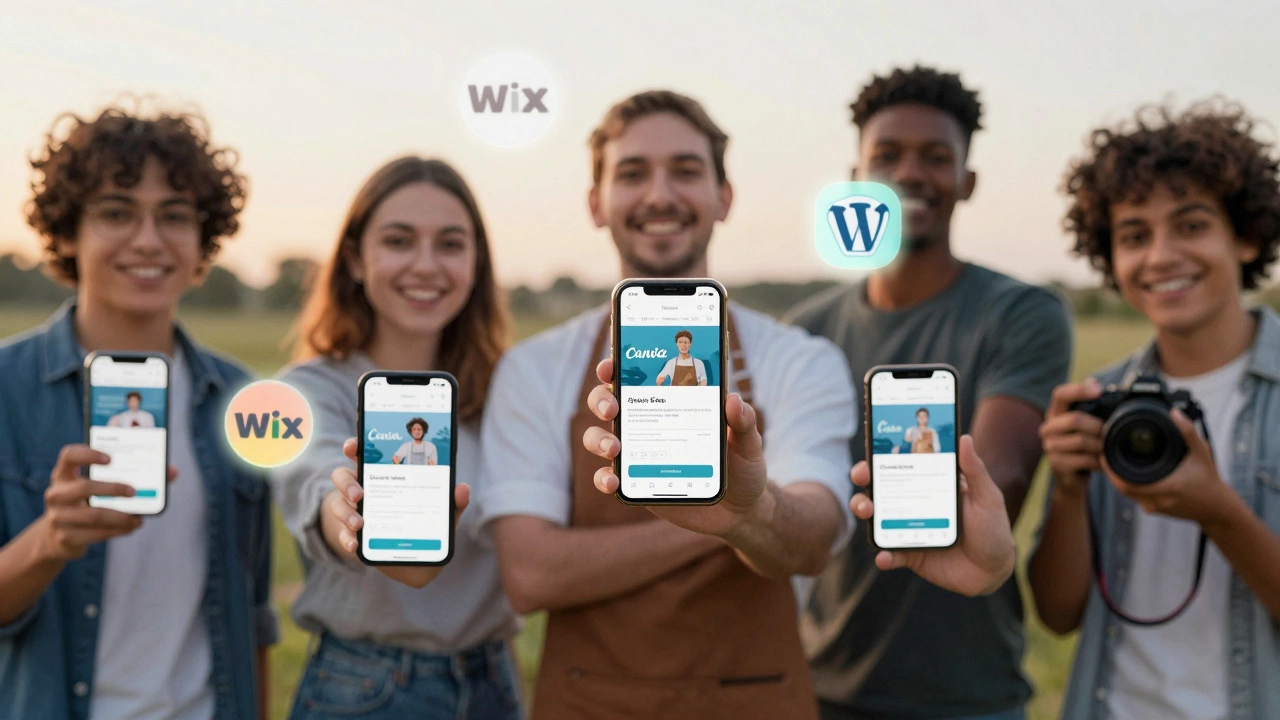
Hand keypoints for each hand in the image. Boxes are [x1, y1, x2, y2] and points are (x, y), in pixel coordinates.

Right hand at [37, 444, 177, 560]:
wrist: (57, 537)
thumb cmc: (87, 502)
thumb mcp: (98, 486)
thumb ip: (134, 475)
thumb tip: (172, 471)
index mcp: (64, 474)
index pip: (70, 455)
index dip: (88, 454)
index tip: (111, 458)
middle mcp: (56, 494)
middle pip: (83, 487)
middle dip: (112, 489)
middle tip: (134, 491)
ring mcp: (57, 517)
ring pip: (93, 515)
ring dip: (120, 516)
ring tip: (138, 517)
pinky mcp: (65, 538)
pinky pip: (95, 534)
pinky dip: (117, 531)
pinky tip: (132, 527)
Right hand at [326, 438, 468, 587]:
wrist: (412, 559)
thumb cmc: (424, 525)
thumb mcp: (441, 514)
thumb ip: (453, 503)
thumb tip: (463, 489)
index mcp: (384, 476)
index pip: (364, 455)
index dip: (354, 447)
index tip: (353, 446)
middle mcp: (363, 490)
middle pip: (342, 476)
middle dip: (347, 482)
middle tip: (359, 493)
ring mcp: (354, 511)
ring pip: (337, 504)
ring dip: (346, 513)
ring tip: (360, 523)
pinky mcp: (351, 534)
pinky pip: (342, 533)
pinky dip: (346, 538)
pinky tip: (355, 544)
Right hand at [584, 359, 766, 537]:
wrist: (741, 511)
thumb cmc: (743, 467)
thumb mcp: (748, 442)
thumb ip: (743, 421)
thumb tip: (732, 400)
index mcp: (672, 403)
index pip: (636, 378)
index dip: (616, 367)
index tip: (610, 367)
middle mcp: (648, 423)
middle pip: (607, 402)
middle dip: (600, 400)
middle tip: (612, 409)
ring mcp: (638, 453)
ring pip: (599, 438)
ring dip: (598, 439)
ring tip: (614, 448)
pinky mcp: (636, 482)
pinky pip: (608, 477)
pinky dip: (604, 478)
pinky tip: (614, 482)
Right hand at [850, 435, 1013, 596]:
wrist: (994, 570)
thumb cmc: (993, 528)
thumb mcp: (987, 496)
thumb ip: (975, 470)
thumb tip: (965, 438)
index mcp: (929, 485)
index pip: (900, 465)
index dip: (881, 456)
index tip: (872, 450)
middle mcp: (913, 504)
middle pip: (879, 487)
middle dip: (863, 478)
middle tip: (863, 476)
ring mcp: (908, 529)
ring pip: (876, 517)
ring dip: (863, 510)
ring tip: (867, 511)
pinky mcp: (909, 555)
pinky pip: (890, 554)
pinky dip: (884, 556)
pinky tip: (884, 557)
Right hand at [1039, 379, 1104, 499]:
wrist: (1073, 477)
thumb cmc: (1084, 446)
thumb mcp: (1086, 424)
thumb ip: (1090, 406)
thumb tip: (1094, 383)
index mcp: (1056, 413)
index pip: (1060, 395)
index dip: (1078, 390)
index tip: (1098, 390)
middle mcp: (1048, 427)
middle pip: (1074, 419)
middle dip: (1097, 426)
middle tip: (1109, 433)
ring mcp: (1050, 447)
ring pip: (1080, 440)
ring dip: (1099, 445)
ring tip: (1106, 449)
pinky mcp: (1056, 464)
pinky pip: (1083, 459)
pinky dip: (1098, 461)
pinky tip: (1102, 462)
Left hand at [1101, 408, 1239, 527]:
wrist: (1216, 507)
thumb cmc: (1209, 479)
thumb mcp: (1201, 453)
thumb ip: (1188, 432)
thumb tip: (1174, 412)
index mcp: (1166, 487)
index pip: (1126, 483)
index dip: (1110, 470)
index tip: (1104, 453)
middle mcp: (1157, 500)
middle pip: (1121, 488)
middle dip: (1110, 471)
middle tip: (1104, 453)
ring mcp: (1154, 508)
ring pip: (1126, 494)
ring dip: (1117, 478)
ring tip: (1111, 459)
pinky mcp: (1154, 510)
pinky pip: (1134, 497)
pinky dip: (1127, 485)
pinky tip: (1124, 471)